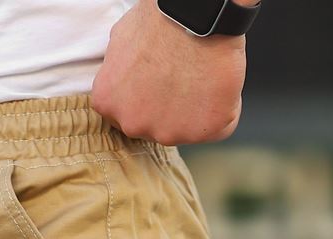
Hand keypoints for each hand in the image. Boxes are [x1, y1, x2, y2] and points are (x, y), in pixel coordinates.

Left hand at [91, 0, 246, 145]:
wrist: (194, 13)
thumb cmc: (160, 18)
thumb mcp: (121, 41)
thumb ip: (119, 73)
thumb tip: (126, 78)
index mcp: (109, 103)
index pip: (128, 113)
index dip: (148, 95)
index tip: (160, 79)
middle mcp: (134, 125)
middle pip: (156, 126)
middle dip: (169, 106)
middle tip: (182, 75)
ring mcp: (170, 132)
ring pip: (186, 128)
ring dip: (195, 108)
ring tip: (200, 74)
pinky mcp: (205, 130)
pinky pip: (220, 126)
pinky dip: (224, 107)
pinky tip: (219, 83)